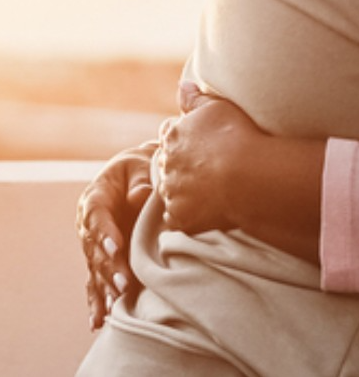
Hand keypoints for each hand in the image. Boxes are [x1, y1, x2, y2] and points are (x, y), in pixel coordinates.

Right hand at [76, 141, 154, 330]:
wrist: (131, 175)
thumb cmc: (137, 169)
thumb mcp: (138, 166)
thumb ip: (139, 180)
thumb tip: (141, 194)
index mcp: (94, 199)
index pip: (96, 218)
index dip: (105, 233)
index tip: (116, 247)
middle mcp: (88, 226)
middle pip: (96, 249)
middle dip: (109, 268)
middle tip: (123, 284)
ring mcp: (92, 245)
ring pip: (96, 269)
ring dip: (105, 288)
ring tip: (115, 306)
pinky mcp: (100, 259)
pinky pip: (95, 281)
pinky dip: (96, 301)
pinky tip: (97, 322)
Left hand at [156, 91, 264, 234]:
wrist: (245, 175)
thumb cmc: (235, 136)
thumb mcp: (217, 107)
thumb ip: (195, 97)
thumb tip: (181, 86)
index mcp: (173, 136)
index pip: (169, 134)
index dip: (185, 137)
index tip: (202, 142)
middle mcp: (165, 164)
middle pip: (169, 164)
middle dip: (183, 164)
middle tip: (209, 166)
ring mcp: (171, 193)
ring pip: (173, 191)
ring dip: (186, 190)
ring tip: (213, 188)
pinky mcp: (179, 218)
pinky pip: (179, 217)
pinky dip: (191, 214)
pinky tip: (210, 207)